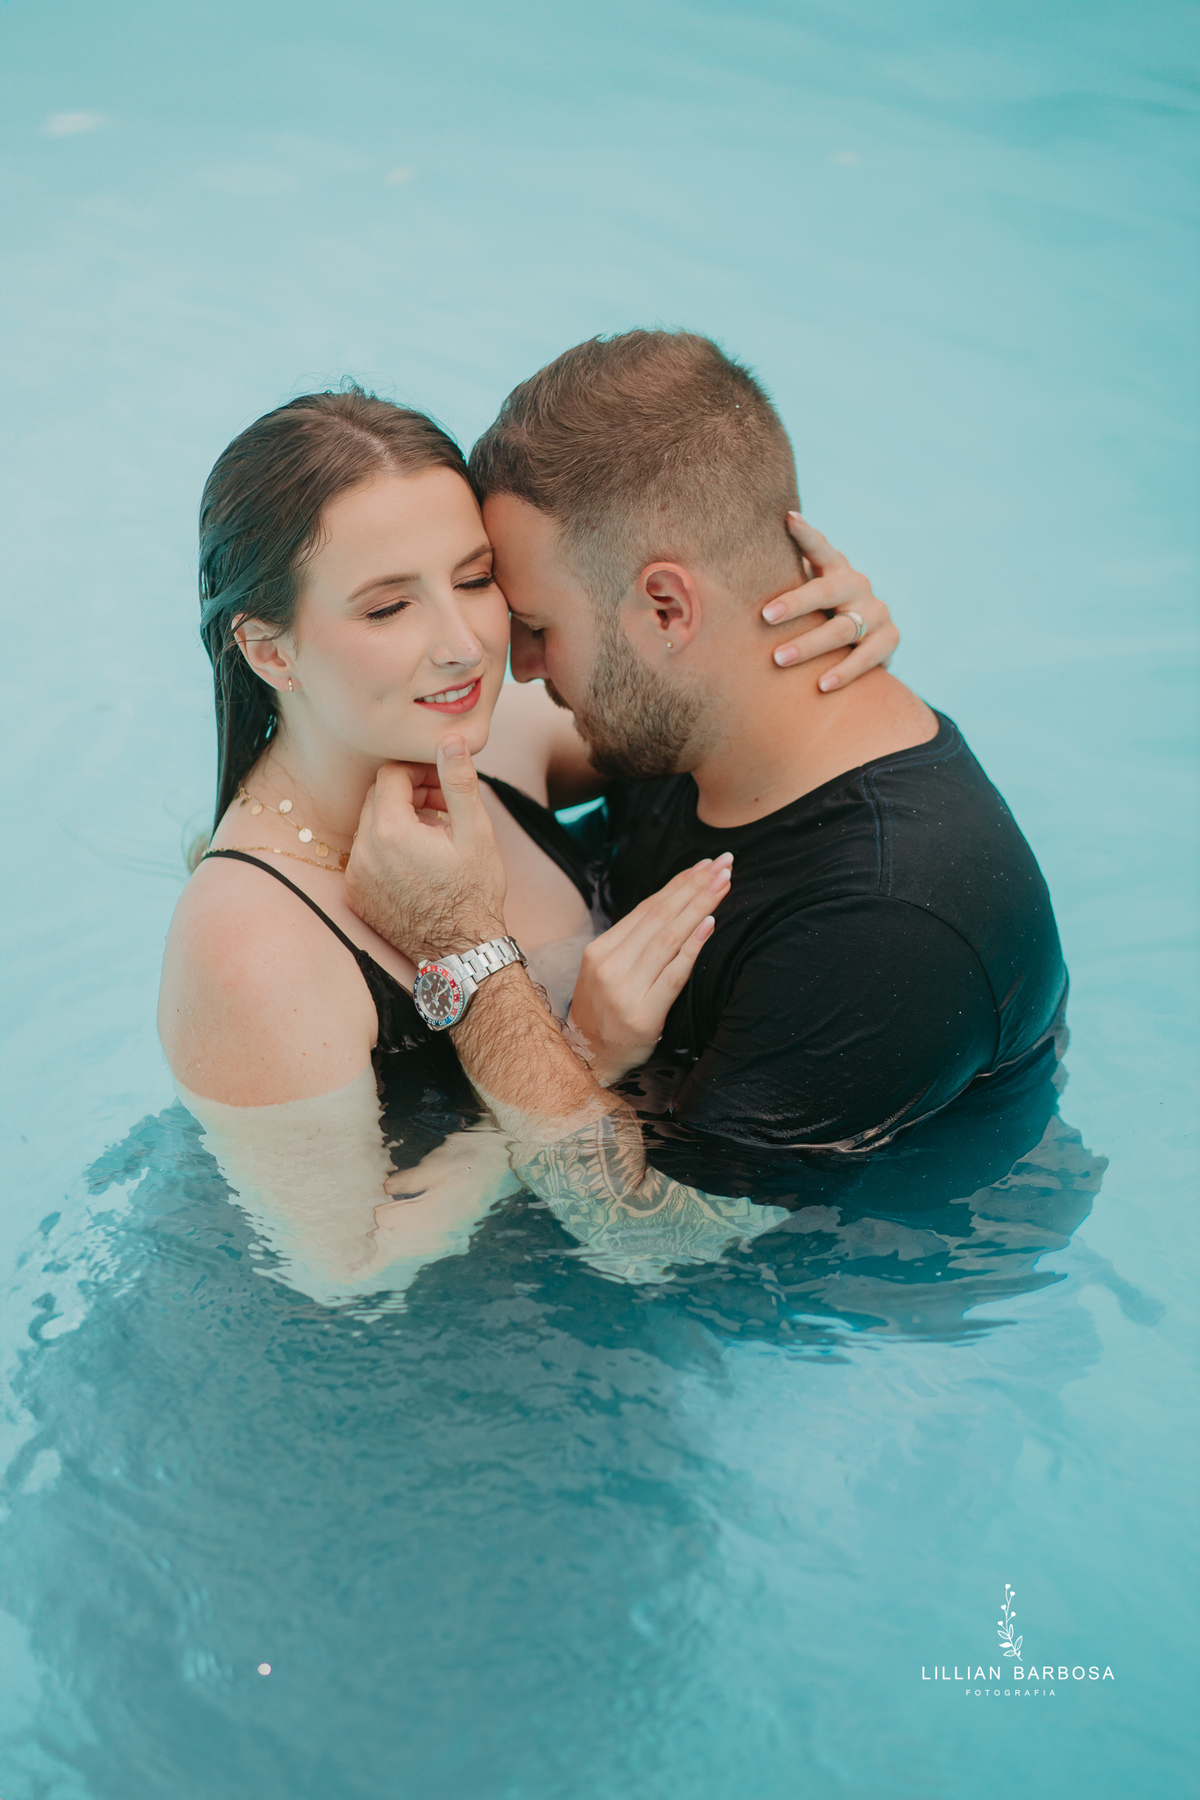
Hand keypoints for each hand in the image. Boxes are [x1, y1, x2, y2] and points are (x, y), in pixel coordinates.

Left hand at [345, 737, 506, 960]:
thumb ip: (459, 782)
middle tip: (444, 808)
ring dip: (399, 821)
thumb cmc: (475, 893)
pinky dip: (388, 849)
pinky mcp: (356, 896)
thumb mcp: (477, 833)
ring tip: (435, 838)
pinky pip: (366, 856)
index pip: (390, 775)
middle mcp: (364, 852)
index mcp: (390, 831)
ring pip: (370, 826)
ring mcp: (356, 877)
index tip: (442, 784)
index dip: (419, 772)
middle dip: (409, 793)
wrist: (462, 952)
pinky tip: (418, 864)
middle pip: (377, 797)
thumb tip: (451, 741)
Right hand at [567, 855, 732, 1084]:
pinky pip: (674, 974)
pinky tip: (710, 923)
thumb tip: (673, 906)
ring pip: (669, 938)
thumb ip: (634, 943)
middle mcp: (611, 966)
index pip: (646, 909)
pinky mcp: (644, 1014)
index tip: (704, 865)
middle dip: (695, 887)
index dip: (678, 884)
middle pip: (660, 917)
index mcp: (600, 951)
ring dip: (699, 906)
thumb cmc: (604, 1013)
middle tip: (724, 863)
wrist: (588, 1059)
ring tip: (724, 884)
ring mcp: (626, 990)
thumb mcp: (608, 972)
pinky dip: (693, 946)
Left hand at [764, 514, 899, 690]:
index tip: (788, 518)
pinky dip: (843, 672)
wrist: (870, 642)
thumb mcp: (808, 591)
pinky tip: (821, 685)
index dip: (806, 534)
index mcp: (836, 569)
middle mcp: (858, 586)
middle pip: (826, 592)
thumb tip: (724, 568)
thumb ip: (783, 578)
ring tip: (779, 659)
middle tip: (764, 616)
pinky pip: (865, 659)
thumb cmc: (821, 614)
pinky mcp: (889, 641)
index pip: (820, 548)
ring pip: (842, 629)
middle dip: (795, 604)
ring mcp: (876, 613)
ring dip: (810, 645)